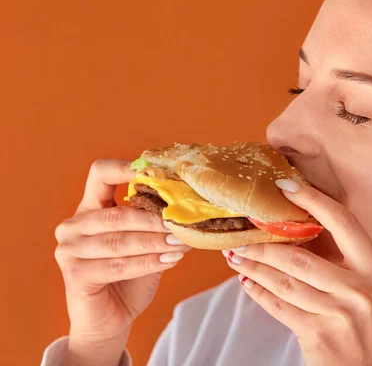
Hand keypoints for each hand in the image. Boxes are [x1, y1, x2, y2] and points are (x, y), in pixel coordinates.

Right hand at [54, 159, 189, 365]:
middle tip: (181, 223)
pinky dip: (147, 262)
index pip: (100, 174)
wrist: (109, 319)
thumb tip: (186, 206)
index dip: (125, 168)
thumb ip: (153, 223)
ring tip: (181, 243)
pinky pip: (117, 265)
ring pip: (118, 241)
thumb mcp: (144, 243)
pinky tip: (169, 260)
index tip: (156, 170)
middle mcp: (73, 226)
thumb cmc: (130, 277)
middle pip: (115, 214)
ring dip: (154, 242)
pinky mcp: (74, 275)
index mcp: (89, 208)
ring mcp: (68, 250)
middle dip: (153, 219)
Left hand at [221, 179, 371, 365]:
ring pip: (284, 281)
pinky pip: (280, 306)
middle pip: (301, 256)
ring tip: (235, 256)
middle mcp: (361, 290)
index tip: (286, 185)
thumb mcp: (368, 291)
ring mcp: (340, 314)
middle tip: (241, 234)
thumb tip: (296, 232)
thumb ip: (344, 264)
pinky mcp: (320, 336)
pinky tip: (247, 283)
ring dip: (254, 267)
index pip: (344, 222)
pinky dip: (259, 293)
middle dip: (264, 245)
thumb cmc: (367, 329)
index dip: (314, 200)